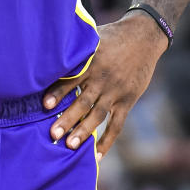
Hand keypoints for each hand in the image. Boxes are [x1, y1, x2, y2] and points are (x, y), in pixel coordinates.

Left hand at [43, 12, 166, 157]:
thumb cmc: (112, 35)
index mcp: (92, 62)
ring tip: (70, 145)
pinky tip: (96, 154)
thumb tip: (49, 47)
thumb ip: (76, 47)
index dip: (59, 92)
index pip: (72, 79)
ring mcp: (116, 92)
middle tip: (53, 133)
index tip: (46, 104)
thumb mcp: (93, 36)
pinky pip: (117, 124)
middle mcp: (102, 79)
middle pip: (83, 102)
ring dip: (84, 131)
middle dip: (67, 118)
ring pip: (97, 115)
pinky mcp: (127, 100)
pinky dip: (107, 140)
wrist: (144, 36)